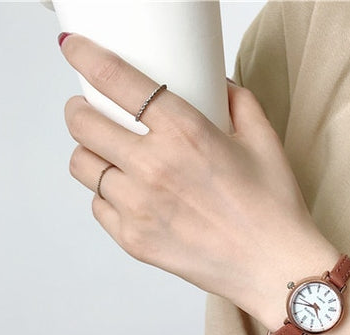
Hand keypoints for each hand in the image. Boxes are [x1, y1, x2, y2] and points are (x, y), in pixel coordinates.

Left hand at [60, 33, 338, 325]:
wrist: (274, 268)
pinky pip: (97, 207)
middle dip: (80, 111)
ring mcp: (139, 207)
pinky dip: (106, 196)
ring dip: (91, 154)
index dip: (86, 57)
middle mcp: (153, 167)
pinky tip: (128, 195)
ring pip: (83, 166)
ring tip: (109, 157)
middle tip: (91, 112)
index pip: (116, 80)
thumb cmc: (273, 210)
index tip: (75, 51)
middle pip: (83, 124)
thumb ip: (238, 103)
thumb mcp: (264, 142)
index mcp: (185, 133)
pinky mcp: (134, 240)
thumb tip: (218, 88)